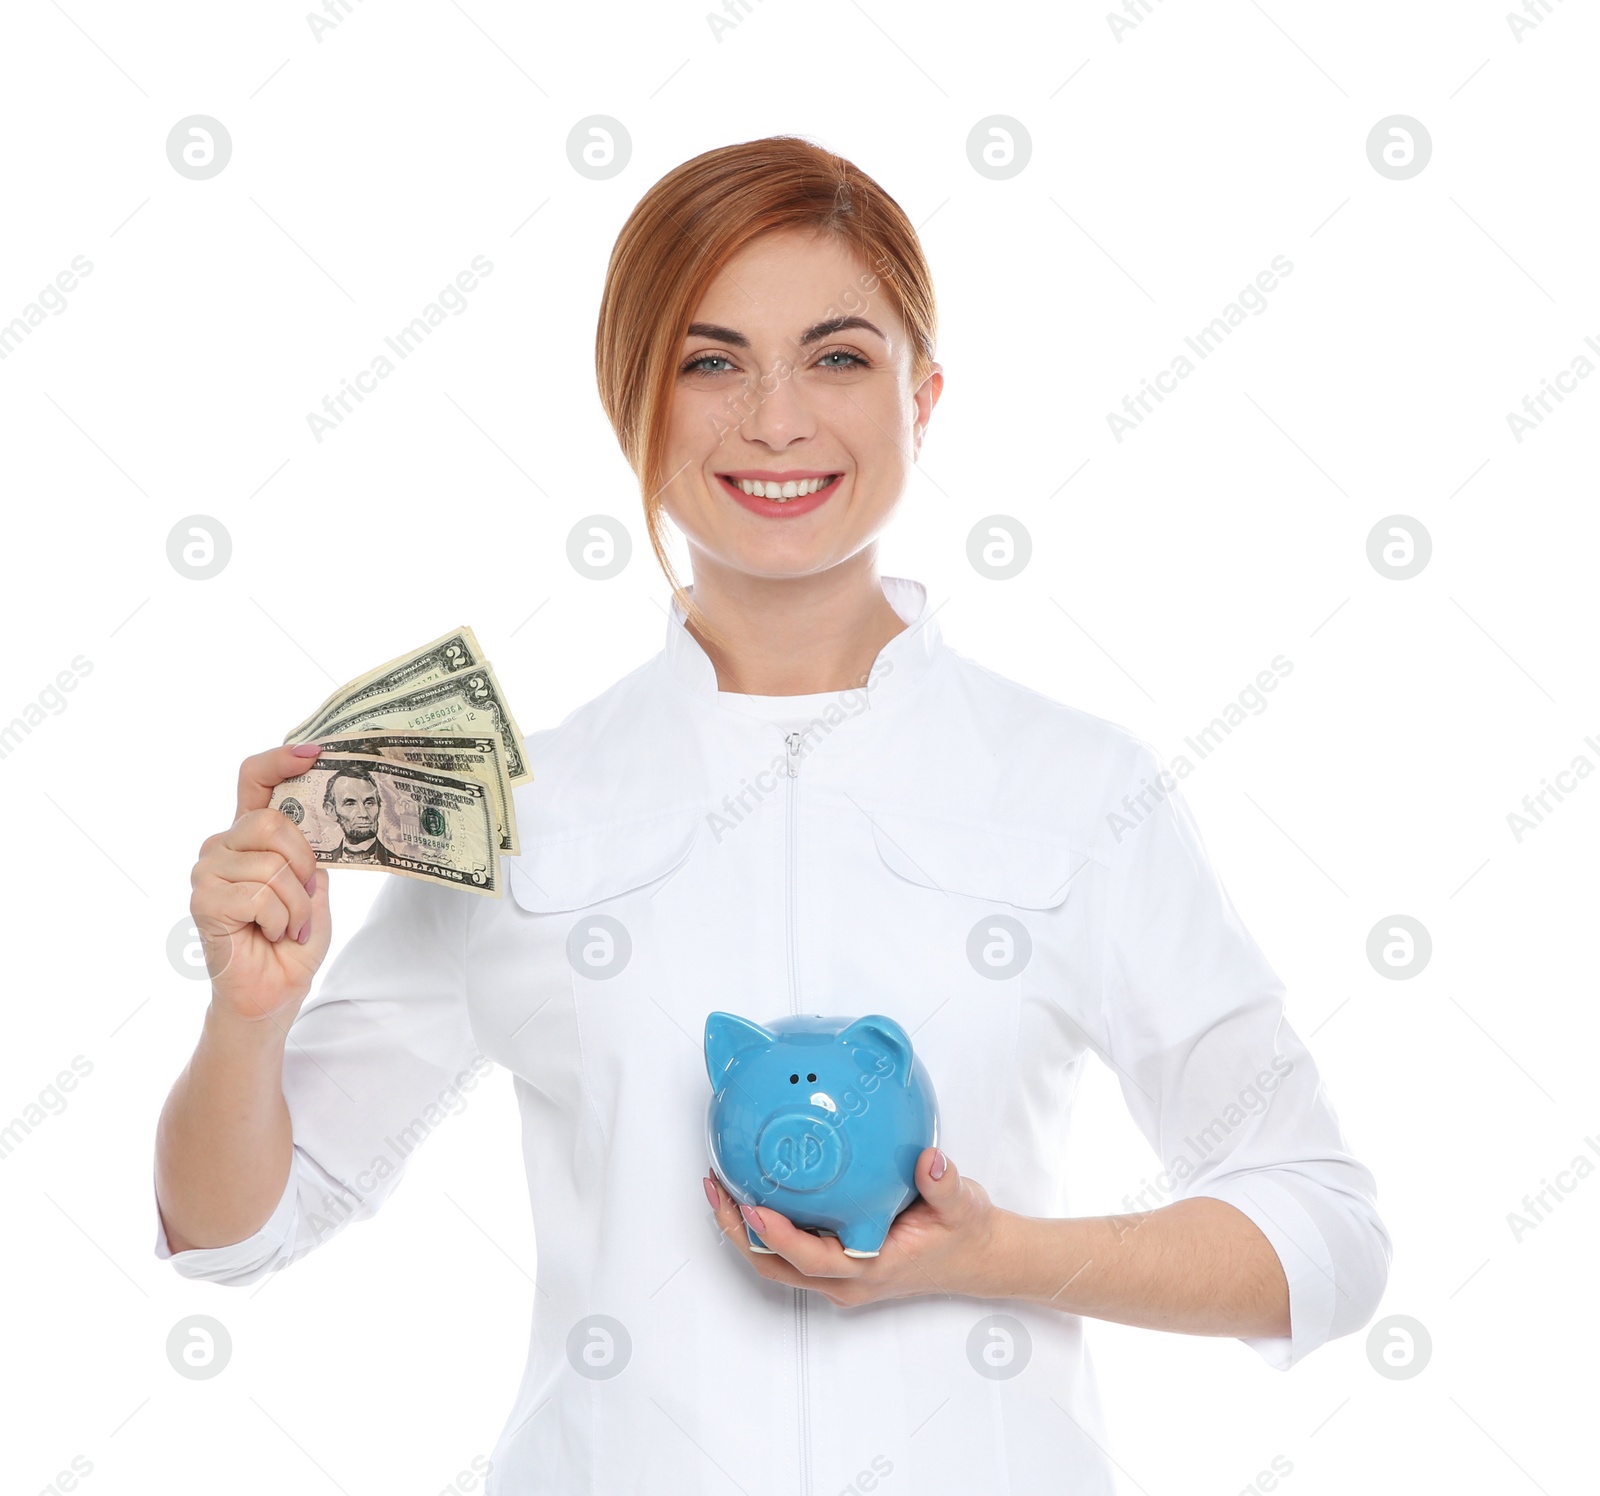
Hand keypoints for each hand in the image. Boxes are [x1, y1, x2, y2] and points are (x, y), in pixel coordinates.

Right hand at [189, 743, 331, 1024]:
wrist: (273, 993)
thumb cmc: (291, 941)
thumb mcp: (312, 888)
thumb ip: (308, 852)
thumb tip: (312, 821)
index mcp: (249, 836)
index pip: (254, 781)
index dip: (280, 760)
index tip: (314, 752)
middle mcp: (222, 845)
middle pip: (273, 821)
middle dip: (304, 865)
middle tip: (304, 899)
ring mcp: (207, 872)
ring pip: (272, 866)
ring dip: (295, 905)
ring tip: (285, 926)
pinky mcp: (203, 901)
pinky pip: (260, 895)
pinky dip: (281, 920)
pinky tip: (270, 935)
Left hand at [703, 1149, 1006, 1307]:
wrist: (977, 1258)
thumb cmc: (964, 1234)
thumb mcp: (963, 1205)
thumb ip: (945, 1184)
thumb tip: (930, 1159)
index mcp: (870, 1267)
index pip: (811, 1259)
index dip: (777, 1236)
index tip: (753, 1205)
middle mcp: (846, 1279)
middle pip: (776, 1266)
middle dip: (740, 1231)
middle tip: (716, 1189)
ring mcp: (838, 1275)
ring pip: (776, 1262)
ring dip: (746, 1229)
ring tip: (721, 1187)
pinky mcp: (836, 1264)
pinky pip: (789, 1250)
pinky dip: (765, 1224)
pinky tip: (757, 1187)